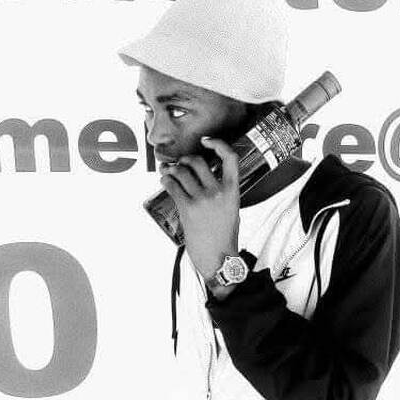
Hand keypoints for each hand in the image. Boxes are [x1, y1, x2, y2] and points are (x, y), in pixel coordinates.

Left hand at [159, 137, 240, 284]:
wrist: (218, 257)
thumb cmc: (224, 235)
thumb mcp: (232, 208)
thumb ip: (222, 190)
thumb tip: (202, 175)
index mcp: (233, 190)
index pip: (230, 158)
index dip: (218, 144)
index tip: (206, 141)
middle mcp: (218, 192)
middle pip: (198, 162)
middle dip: (185, 160)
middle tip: (181, 164)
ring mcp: (202, 199)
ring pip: (181, 172)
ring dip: (172, 170)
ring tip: (169, 172)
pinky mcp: (187, 208)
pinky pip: (172, 186)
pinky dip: (166, 181)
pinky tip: (166, 181)